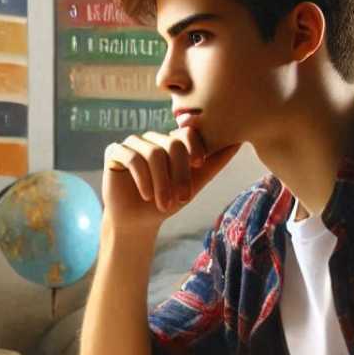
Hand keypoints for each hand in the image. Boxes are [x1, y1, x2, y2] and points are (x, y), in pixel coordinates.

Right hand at [103, 128, 239, 232]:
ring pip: (153, 153)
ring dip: (162, 182)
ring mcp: (132, 143)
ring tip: (164, 204)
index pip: (187, 132)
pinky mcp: (114, 151)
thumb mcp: (194, 184)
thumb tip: (239, 142)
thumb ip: (214, 163)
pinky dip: (142, 178)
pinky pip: (132, 157)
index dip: (195, 147)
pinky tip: (147, 195)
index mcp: (171, 142)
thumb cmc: (166, 202)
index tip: (198, 166)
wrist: (138, 222)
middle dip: (180, 174)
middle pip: (172, 144)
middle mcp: (152, 139)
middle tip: (183, 199)